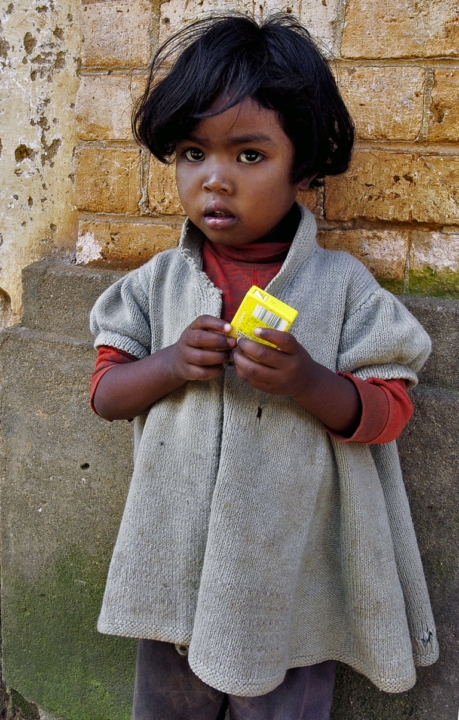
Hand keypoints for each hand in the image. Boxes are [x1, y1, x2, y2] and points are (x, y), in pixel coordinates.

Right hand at [171, 315, 236, 381]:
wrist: (177, 361)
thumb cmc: (197, 345)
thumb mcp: (203, 333)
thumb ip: (217, 332)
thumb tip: (234, 334)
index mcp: (192, 328)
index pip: (202, 321)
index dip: (217, 324)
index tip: (230, 328)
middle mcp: (186, 340)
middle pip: (200, 338)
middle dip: (219, 341)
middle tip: (233, 344)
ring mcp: (184, 356)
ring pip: (201, 357)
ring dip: (218, 357)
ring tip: (228, 356)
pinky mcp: (187, 371)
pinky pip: (202, 372)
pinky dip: (214, 370)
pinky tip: (222, 367)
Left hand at [233, 326, 360, 432]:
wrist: (306, 383)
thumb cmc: (296, 359)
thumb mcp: (294, 348)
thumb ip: (279, 341)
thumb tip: (251, 330)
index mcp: (295, 352)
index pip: (284, 340)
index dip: (269, 334)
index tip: (255, 330)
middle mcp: (288, 367)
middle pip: (263, 355)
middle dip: (246, 346)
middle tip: (239, 341)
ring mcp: (278, 380)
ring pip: (253, 370)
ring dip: (239, 359)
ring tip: (235, 352)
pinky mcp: (269, 389)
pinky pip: (250, 380)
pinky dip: (240, 371)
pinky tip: (238, 364)